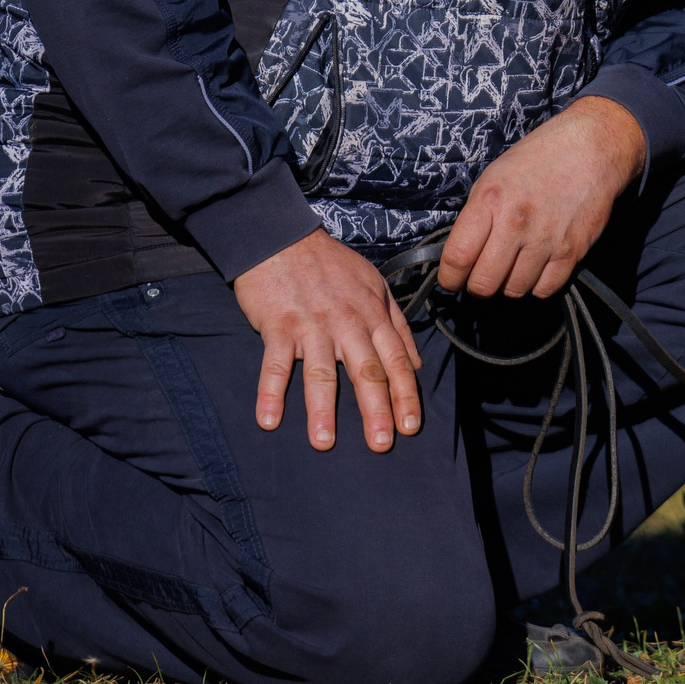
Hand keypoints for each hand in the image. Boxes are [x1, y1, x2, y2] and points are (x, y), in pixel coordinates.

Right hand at [234, 229, 422, 452]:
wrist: (283, 239)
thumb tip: (415, 363)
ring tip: (324, 443)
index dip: (405, 395)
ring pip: (320, 374)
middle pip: (365, 372)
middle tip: (381, 444)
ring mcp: (311, 326)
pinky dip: (270, 392)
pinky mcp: (278, 326)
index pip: (396, 361)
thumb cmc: (331, 265)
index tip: (410, 426)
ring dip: (322, 410)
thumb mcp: (375, 286)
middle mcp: (347, 323)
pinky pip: (274, 364)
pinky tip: (269, 420)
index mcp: (373, 315)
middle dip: (376, 410)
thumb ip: (395, 325)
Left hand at [436, 95, 646, 298]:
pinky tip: (537, 266)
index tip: (452, 280)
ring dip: (510, 284)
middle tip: (484, 275)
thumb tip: (462, 256)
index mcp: (490, 200)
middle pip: (484, 284)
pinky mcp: (573, 250)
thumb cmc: (538, 160)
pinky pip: (545, 289)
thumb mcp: (494, 176)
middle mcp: (516, 222)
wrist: (591, 149)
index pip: (457, 257)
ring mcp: (546, 238)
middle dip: (479, 286)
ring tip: (515, 265)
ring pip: (514, 290)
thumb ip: (476, 216)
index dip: (449, 278)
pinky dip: (538, 285)